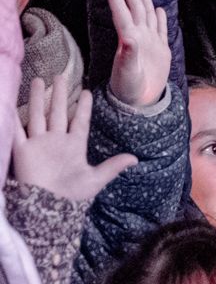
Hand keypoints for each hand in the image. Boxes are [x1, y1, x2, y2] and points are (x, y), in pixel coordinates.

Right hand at [11, 81, 134, 200]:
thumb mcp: (96, 179)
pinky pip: (16, 131)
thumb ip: (113, 166)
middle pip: (57, 112)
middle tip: (60, 75)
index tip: (86, 92)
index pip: (79, 121)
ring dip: (38, 99)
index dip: (82, 107)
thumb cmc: (72, 195)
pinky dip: (13, 118)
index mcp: (74, 146)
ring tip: (39, 80)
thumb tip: (135, 159)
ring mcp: (38, 144)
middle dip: (59, 95)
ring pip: (37, 115)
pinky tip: (11, 103)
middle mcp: (56, 141)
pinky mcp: (22, 151)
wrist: (49, 208)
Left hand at [105, 0, 171, 109]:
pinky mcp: (160, 49)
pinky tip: (158, 9)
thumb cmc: (129, 89)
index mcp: (129, 40)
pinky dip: (159, 18)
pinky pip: (160, 29)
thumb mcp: (127, 73)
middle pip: (135, 9)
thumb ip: (128, 55)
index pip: (122, 13)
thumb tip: (130, 37)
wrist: (141, 102)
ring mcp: (150, 42)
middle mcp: (138, 37)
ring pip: (147, 15)